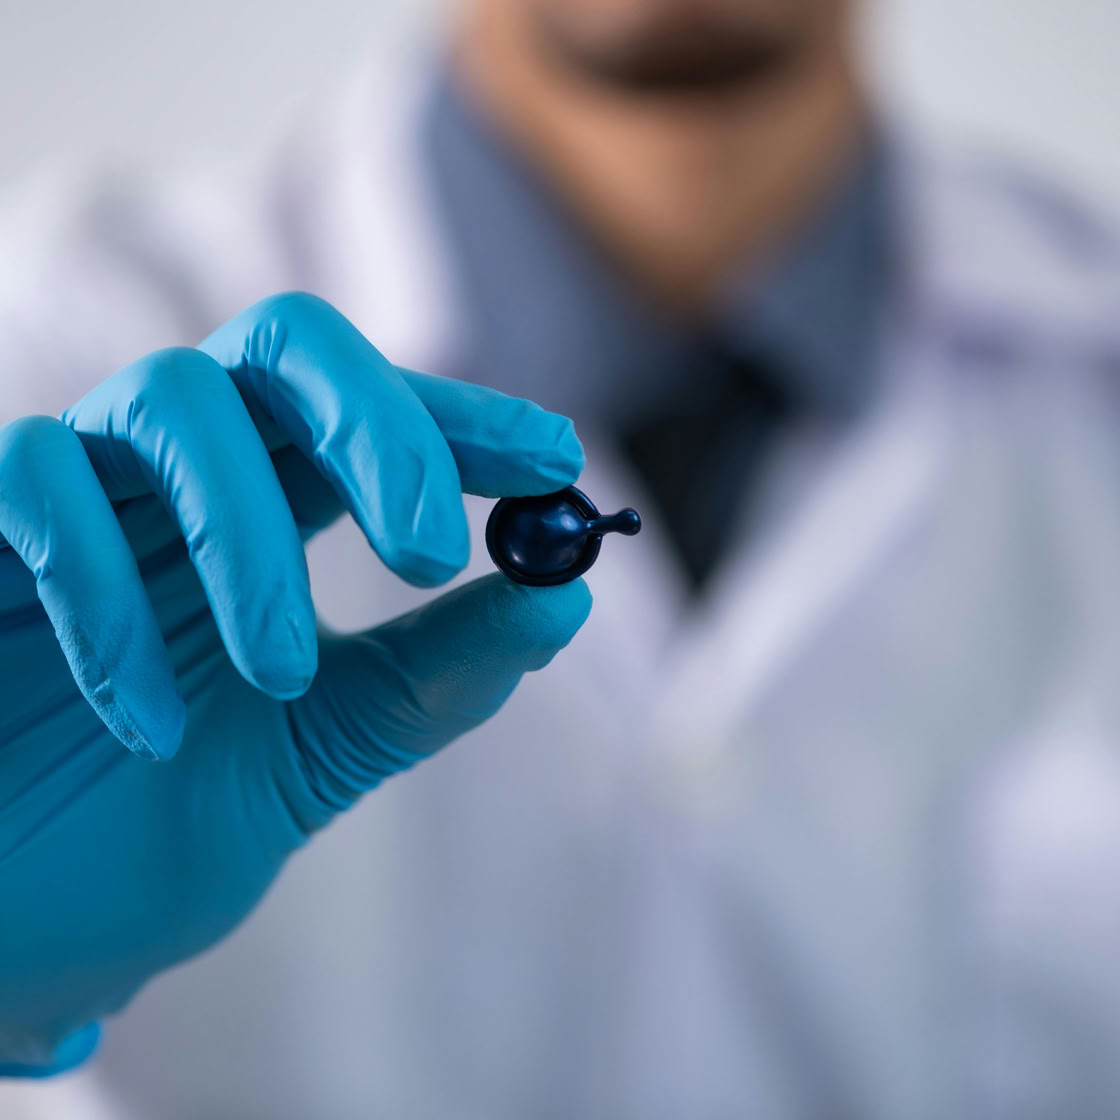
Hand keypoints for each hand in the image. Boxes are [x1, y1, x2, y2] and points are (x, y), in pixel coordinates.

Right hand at [0, 292, 590, 1074]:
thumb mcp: (327, 746)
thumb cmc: (156, 818)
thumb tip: (563, 601)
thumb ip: (436, 674)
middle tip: (427, 552)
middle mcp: (182, 470)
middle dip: (376, 430)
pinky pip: (39, 482)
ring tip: (284, 673)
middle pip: (288, 348)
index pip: (378, 413)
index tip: (553, 459)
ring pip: (178, 402)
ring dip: (249, 541)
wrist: (14, 919)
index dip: (465, 422)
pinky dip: (108, 598)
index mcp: (273, 504)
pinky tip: (146, 718)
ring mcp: (76, 484)